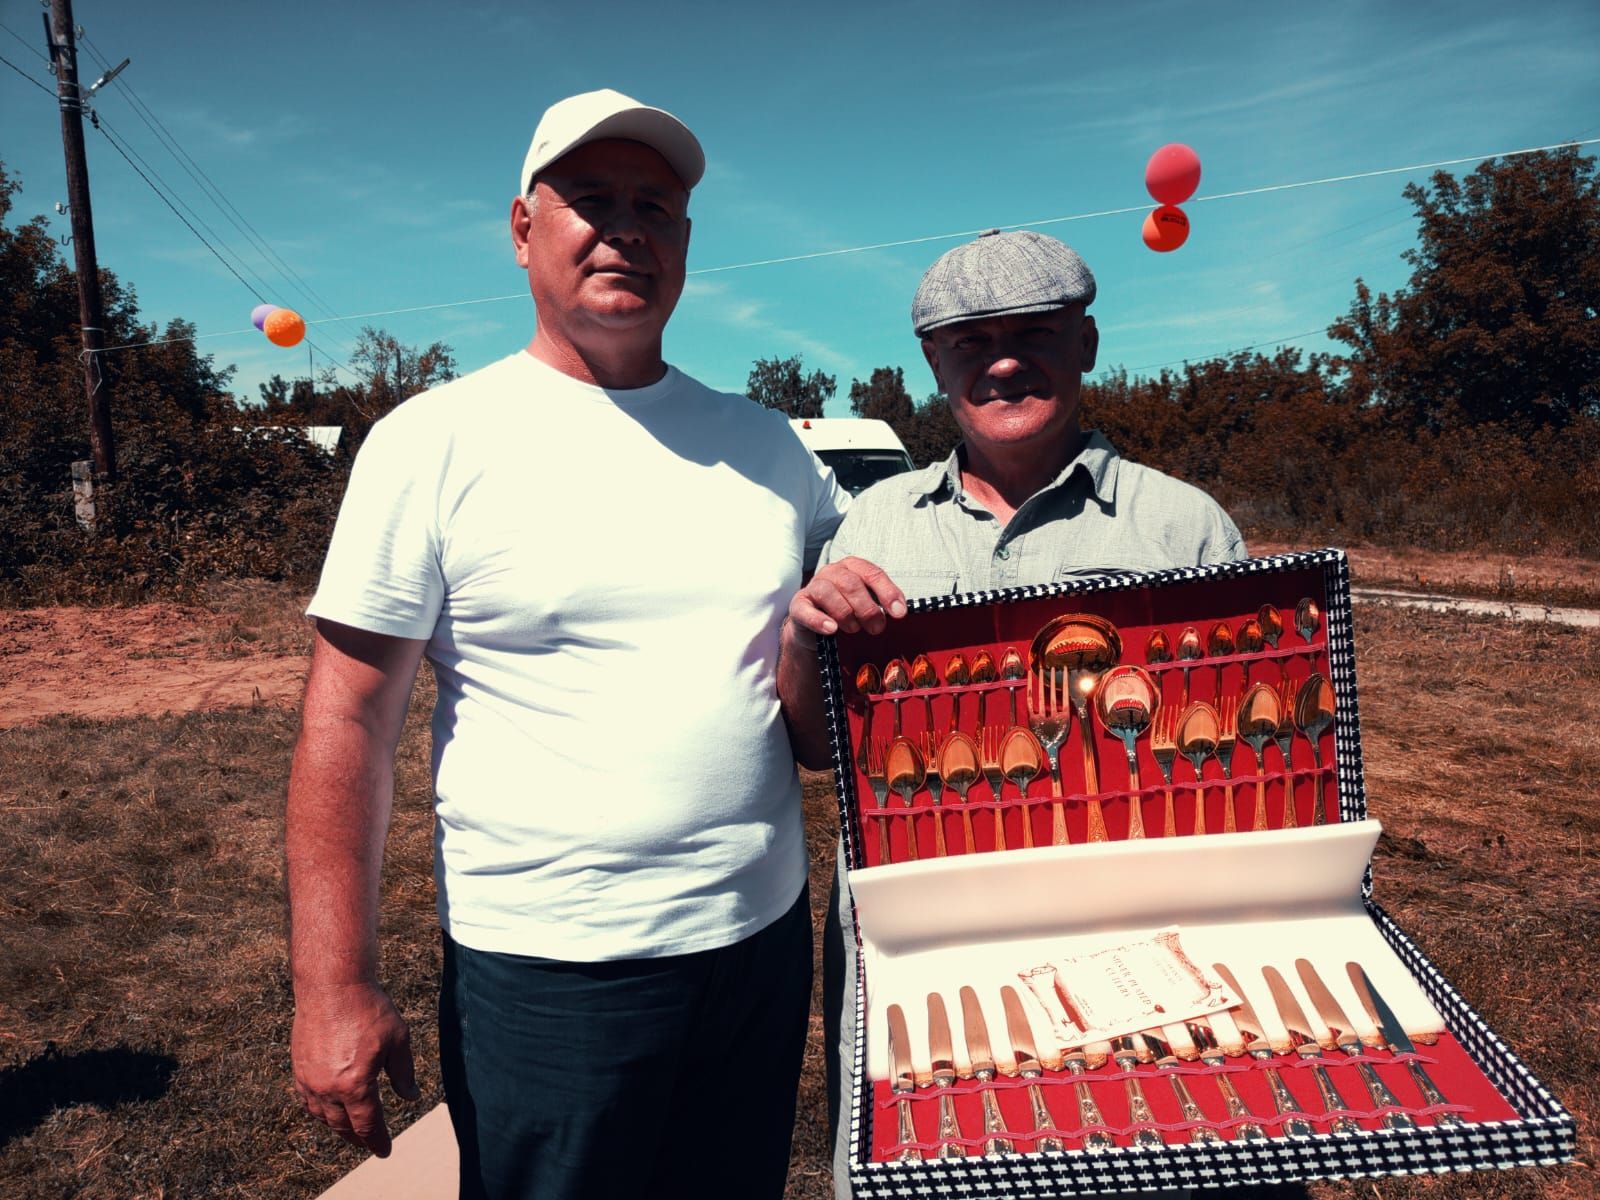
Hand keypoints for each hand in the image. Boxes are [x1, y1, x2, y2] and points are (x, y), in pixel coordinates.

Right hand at [291, 981, 419, 1157]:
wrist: (332, 985)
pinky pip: (308, 1101)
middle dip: (358, 1138)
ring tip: (351, 1130)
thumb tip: (410, 1096)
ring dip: (338, 1127)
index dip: (377, 1140)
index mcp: (355, 1085)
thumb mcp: (398, 1040)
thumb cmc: (369, 1009)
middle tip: (370, 1143)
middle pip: (343, 1126)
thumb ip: (403, 1073)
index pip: (367, 1124)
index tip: (385, 1150)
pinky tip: (329, 1110)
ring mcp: (309, 1079)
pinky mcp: (298, 1068)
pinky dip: (320, 1112)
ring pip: (323, 1117)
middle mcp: (328, 1088)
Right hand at [788, 556, 906, 639]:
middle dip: (867, 608)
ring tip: (854, 630)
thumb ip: (882, 605)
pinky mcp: (798, 604)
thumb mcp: (867, 607)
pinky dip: (819, 619)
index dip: (888, 592)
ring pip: (828, 593)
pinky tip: (831, 629)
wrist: (817, 632)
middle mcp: (832, 572)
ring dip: (845, 614)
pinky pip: (806, 609)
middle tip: (876, 628)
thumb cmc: (848, 615)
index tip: (899, 613)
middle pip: (851, 584)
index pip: (873, 573)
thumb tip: (899, 612)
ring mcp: (813, 586)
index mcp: (853, 567)